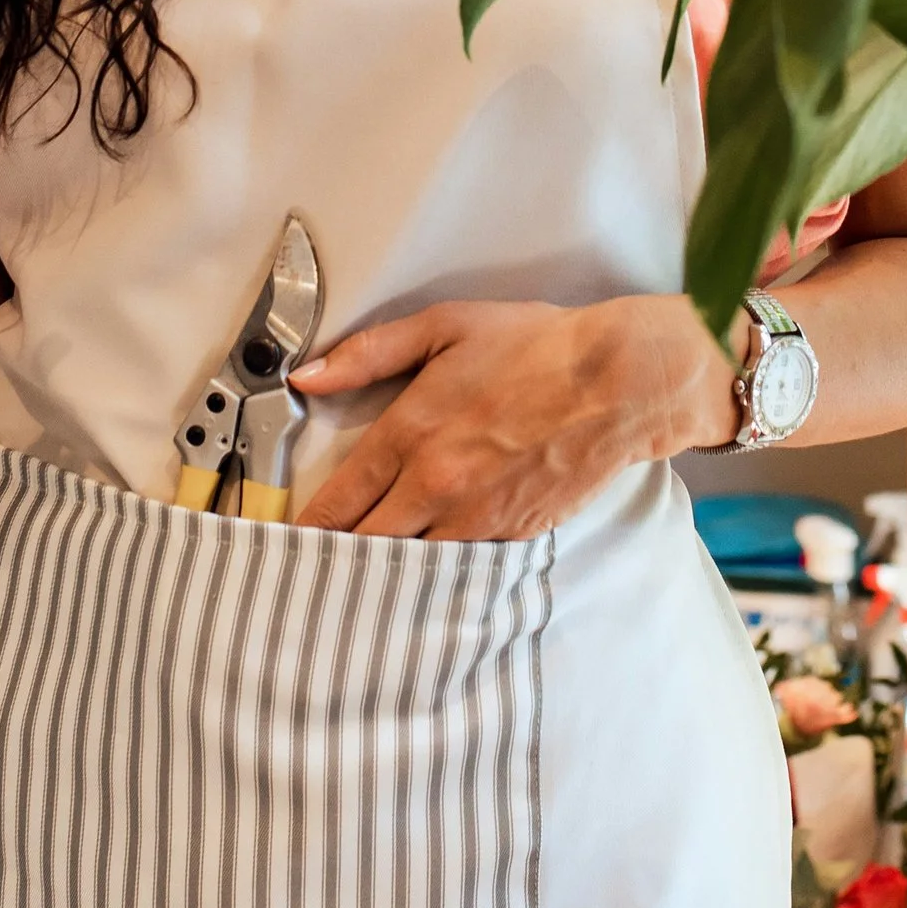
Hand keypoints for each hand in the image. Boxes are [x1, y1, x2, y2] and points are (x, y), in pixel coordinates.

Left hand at [291, 294, 736, 540]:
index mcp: (411, 433)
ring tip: (359, 582)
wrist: (619, 383)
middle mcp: (437, 486)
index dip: (306, 527)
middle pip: (367, 545)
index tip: (287, 540)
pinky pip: (460, 565)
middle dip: (337, 557)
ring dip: (384, 571)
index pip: (339, 500)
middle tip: (313, 568)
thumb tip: (308, 375)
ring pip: (411, 564)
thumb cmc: (536, 347)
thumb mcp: (445, 326)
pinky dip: (437, 570)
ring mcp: (478, 517)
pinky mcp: (514, 535)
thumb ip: (370, 352)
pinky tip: (423, 572)